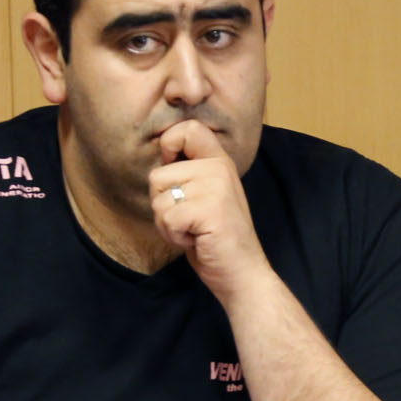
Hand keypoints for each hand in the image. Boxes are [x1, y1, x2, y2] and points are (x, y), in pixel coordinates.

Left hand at [149, 121, 273, 303]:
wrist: (242, 272)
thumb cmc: (217, 238)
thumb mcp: (208, 195)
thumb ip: (190, 173)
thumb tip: (162, 157)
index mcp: (220, 162)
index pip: (187, 129)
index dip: (169, 145)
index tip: (174, 170)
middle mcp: (219, 169)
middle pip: (158, 176)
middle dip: (163, 206)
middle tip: (190, 220)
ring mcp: (216, 188)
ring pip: (158, 200)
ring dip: (168, 224)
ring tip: (194, 230)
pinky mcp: (208, 210)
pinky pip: (166, 219)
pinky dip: (174, 236)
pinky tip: (196, 239)